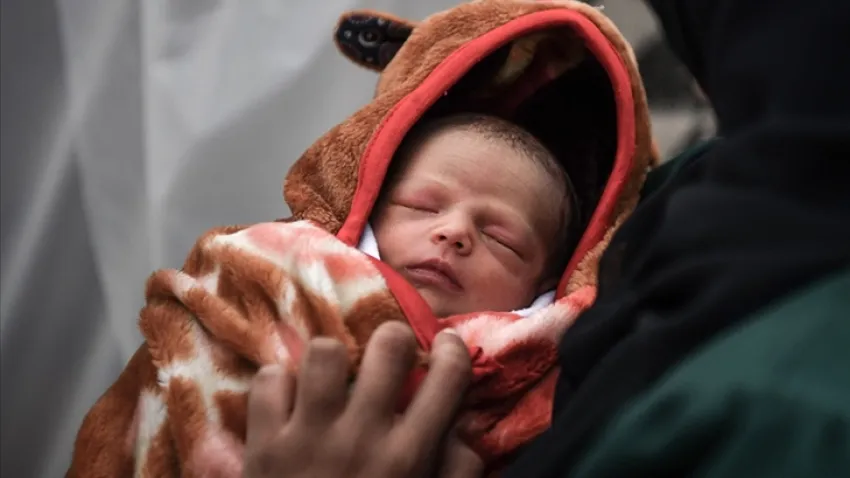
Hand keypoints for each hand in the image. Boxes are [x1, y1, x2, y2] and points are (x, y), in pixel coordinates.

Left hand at [244, 322, 482, 477]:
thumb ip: (456, 472)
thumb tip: (463, 427)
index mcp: (410, 455)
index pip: (448, 376)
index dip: (452, 350)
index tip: (445, 346)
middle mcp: (363, 435)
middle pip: (388, 345)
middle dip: (393, 341)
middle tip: (388, 357)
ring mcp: (309, 435)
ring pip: (323, 352)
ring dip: (330, 361)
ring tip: (332, 380)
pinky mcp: (263, 442)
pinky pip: (269, 380)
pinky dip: (278, 387)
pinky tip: (288, 404)